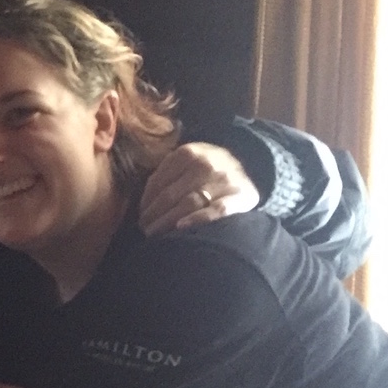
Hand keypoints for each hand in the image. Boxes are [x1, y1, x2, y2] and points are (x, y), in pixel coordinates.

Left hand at [137, 143, 258, 235]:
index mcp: (187, 153)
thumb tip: (143, 202)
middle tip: (143, 229)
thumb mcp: (187, 160)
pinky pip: (216, 211)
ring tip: (154, 234)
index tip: (140, 215)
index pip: (158, 182)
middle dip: (152, 215)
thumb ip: (165, 174)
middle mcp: (205, 164)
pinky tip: (181, 228)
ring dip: (166, 222)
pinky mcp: (240, 197)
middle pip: (170, 196)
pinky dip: (197, 219)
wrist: (247, 168)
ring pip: (188, 204)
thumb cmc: (206, 170)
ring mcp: (223, 180)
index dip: (145, 202)